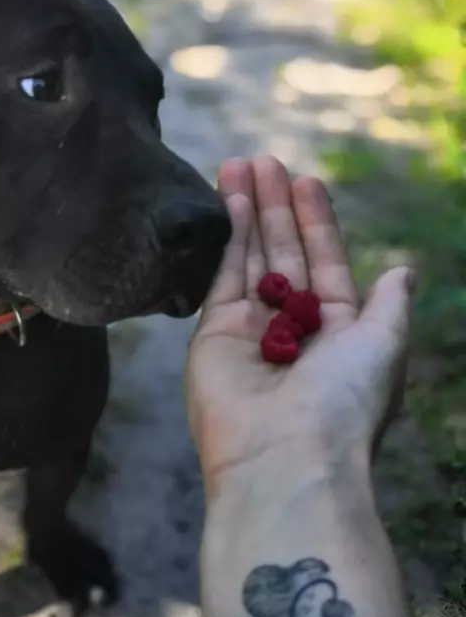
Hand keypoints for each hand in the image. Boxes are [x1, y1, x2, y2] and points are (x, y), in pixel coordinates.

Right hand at [185, 155, 412, 500]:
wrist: (286, 457)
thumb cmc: (345, 403)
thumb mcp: (384, 346)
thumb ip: (389, 305)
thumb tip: (403, 271)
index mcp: (338, 332)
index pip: (325, 262)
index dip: (317, 221)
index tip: (305, 180)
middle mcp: (293, 328)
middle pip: (283, 253)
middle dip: (275, 206)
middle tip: (266, 159)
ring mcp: (250, 331)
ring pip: (249, 258)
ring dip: (246, 211)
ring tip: (239, 164)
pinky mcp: (213, 335)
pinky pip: (221, 276)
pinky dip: (225, 238)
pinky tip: (226, 200)